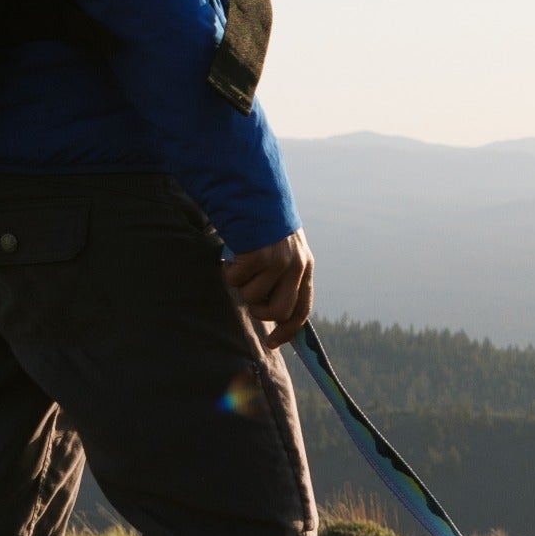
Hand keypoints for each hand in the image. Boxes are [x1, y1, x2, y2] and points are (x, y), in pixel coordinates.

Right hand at [226, 231, 313, 347]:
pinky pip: (236, 279)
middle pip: (278, 311)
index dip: (288, 330)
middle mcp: (297, 266)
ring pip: (252, 296)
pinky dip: (228, 270)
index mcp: (305, 266)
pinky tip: (232, 255)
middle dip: (259, 311)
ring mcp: (278, 260)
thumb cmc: (262, 225)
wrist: (253, 192)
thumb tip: (272, 314)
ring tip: (241, 264)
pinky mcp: (258, 254)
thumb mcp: (283, 250)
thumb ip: (282, 278)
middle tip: (249, 298)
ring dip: (240, 285)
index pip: (302, 309)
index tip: (273, 343)